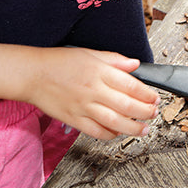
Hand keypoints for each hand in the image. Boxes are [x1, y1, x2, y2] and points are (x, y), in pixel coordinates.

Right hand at [26, 47, 159, 139]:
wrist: (32, 74)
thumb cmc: (59, 62)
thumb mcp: (89, 53)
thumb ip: (114, 60)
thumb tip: (135, 64)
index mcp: (99, 71)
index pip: (131, 85)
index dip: (147, 94)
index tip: (155, 98)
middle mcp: (93, 90)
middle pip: (126, 106)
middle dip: (145, 112)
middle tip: (154, 114)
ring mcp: (83, 107)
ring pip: (114, 122)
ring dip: (133, 128)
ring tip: (143, 129)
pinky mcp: (73, 119)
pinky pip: (96, 131)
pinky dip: (110, 134)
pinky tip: (118, 132)